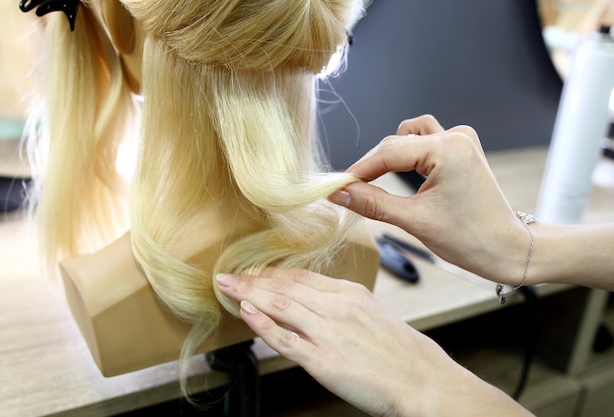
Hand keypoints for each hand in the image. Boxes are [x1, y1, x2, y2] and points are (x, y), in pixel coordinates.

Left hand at [215, 268, 525, 416]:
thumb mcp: (373, 315)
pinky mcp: (324, 360)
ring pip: (281, 306)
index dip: (272, 274)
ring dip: (250, 295)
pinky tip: (247, 314)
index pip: (302, 277)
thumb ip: (343, 306)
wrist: (424, 380)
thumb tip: (315, 305)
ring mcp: (329, 332)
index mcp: (351, 294)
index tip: (254, 273)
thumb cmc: (403, 352)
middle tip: (229, 276)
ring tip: (228, 288)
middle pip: (286, 287)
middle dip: (253, 281)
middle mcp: (337, 307)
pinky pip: (286, 338)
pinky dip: (263, 324)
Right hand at [330, 115, 528, 284]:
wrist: (507, 249)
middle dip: (372, 165)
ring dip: (391, 154)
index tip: (337, 186)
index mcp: (447, 149)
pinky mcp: (463, 149)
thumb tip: (340, 193)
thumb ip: (373, 203)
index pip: (388, 152)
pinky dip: (410, 153)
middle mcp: (456, 137)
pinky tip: (403, 173)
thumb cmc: (470, 239)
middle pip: (396, 143)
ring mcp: (462, 140)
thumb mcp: (414, 221)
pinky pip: (427, 140)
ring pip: (411, 135)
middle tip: (351, 190)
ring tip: (377, 180)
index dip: (359, 170)